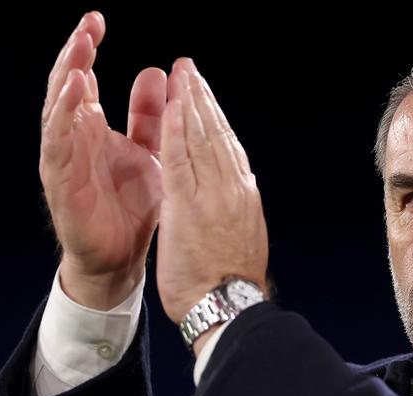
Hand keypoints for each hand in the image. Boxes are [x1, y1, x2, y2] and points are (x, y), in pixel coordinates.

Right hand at [39, 11, 168, 309]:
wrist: (123, 259)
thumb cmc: (133, 207)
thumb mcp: (149, 151)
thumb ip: (148, 115)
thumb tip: (155, 70)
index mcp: (92, 127)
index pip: (83, 77)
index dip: (86, 48)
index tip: (96, 20)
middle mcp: (73, 137)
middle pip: (65, 86)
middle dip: (73, 54)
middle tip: (87, 25)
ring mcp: (63, 159)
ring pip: (56, 111)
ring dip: (65, 80)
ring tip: (78, 53)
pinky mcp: (60, 183)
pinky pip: (57, 145)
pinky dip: (63, 119)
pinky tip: (74, 96)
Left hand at [156, 58, 268, 323]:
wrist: (230, 309)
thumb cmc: (230, 286)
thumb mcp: (240, 240)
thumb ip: (235, 213)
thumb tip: (237, 198)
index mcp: (243, 197)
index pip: (227, 147)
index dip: (214, 117)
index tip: (203, 96)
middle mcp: (233, 188)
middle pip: (216, 133)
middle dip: (202, 98)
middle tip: (189, 69)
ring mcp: (213, 194)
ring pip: (201, 138)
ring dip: (189, 102)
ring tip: (180, 74)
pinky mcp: (189, 205)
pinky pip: (181, 159)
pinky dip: (176, 130)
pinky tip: (169, 106)